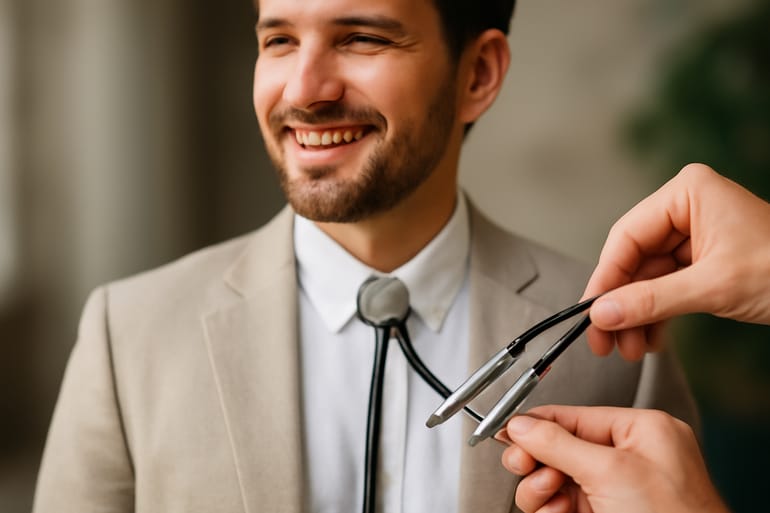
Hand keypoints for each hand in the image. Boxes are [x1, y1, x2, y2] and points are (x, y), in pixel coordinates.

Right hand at [500, 405, 729, 512]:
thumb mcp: (609, 472)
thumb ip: (559, 443)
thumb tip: (522, 425)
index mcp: (643, 432)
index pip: (576, 416)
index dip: (538, 423)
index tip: (507, 430)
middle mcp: (631, 458)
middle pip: (561, 446)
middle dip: (538, 457)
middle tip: (522, 464)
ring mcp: (617, 490)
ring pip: (557, 477)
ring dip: (540, 486)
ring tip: (547, 495)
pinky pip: (562, 502)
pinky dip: (550, 507)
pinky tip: (556, 511)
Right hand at [583, 163, 769, 359]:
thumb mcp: (714, 287)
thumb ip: (652, 301)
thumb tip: (602, 314)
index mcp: (687, 194)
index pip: (627, 236)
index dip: (605, 278)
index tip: (591, 313)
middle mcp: (686, 208)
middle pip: (634, 259)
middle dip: (622, 304)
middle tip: (605, 341)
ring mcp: (695, 235)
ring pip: (648, 278)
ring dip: (637, 315)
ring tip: (630, 349)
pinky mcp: (704, 260)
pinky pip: (667, 287)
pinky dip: (657, 314)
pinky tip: (649, 339)